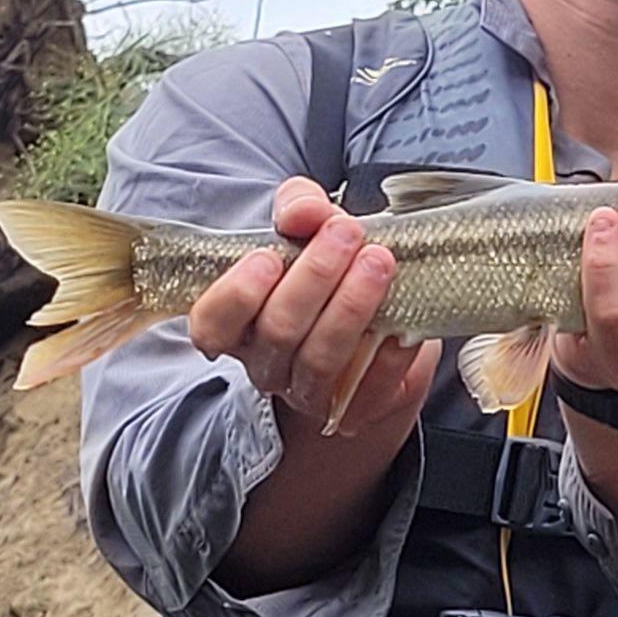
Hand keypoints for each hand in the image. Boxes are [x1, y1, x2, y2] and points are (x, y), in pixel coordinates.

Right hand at [183, 178, 439, 445]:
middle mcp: (266, 364)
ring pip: (320, 360)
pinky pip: (371, 386)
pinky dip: (391, 353)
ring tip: (380, 262)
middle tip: (348, 233)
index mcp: (238, 324)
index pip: (212, 325)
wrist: (376, 318)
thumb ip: (300, 207)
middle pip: (277, 332)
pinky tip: (405, 320)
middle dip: (314, 277)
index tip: (268, 256)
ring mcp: (308, 394)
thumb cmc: (326, 268)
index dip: (236, 295)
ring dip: (352, 307)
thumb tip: (306, 212)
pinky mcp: (355, 409)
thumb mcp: (308, 226)